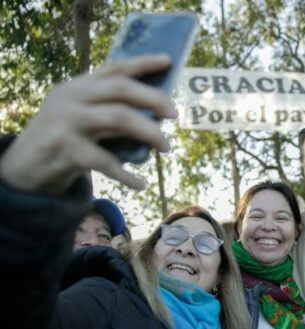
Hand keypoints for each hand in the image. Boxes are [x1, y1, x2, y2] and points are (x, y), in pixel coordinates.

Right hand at [0, 54, 176, 193]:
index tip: (168, 60)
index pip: (114, 68)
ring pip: (119, 118)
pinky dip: (126, 175)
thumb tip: (155, 111)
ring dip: (149, 133)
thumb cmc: (62, 140)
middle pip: (121, 89)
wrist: (23, 168)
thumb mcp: (79, 115)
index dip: (142, 63)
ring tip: (166, 147)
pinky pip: (105, 160)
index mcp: (78, 86)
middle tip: (174, 114)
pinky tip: (140, 184)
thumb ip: (107, 108)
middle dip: (153, 98)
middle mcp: (71, 97)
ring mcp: (66, 121)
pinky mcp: (64, 148)